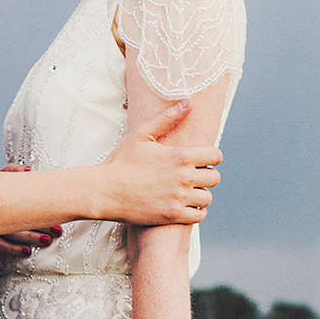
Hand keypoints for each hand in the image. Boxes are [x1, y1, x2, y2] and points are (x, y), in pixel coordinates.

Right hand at [0, 164, 61, 255]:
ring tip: (47, 240)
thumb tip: (28, 170)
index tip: (54, 209)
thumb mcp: (2, 177)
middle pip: (16, 217)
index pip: (16, 197)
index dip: (35, 205)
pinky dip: (13, 249)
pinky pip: (0, 244)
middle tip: (57, 230)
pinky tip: (27, 252)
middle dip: (39, 223)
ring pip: (10, 233)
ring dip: (29, 238)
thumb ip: (13, 171)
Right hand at [102, 100, 221, 226]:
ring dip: (200, 195)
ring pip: (207, 198)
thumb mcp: (142, 134)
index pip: (215, 156)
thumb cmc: (121, 162)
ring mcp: (178, 199)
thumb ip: (168, 117)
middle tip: (192, 178)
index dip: (210, 158)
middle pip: (215, 178)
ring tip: (187, 193)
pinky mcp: (171, 216)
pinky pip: (198, 216)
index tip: (200, 161)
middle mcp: (183, 178)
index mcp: (180, 156)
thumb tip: (189, 101)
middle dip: (206, 177)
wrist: (104, 191)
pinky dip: (195, 212)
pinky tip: (184, 207)